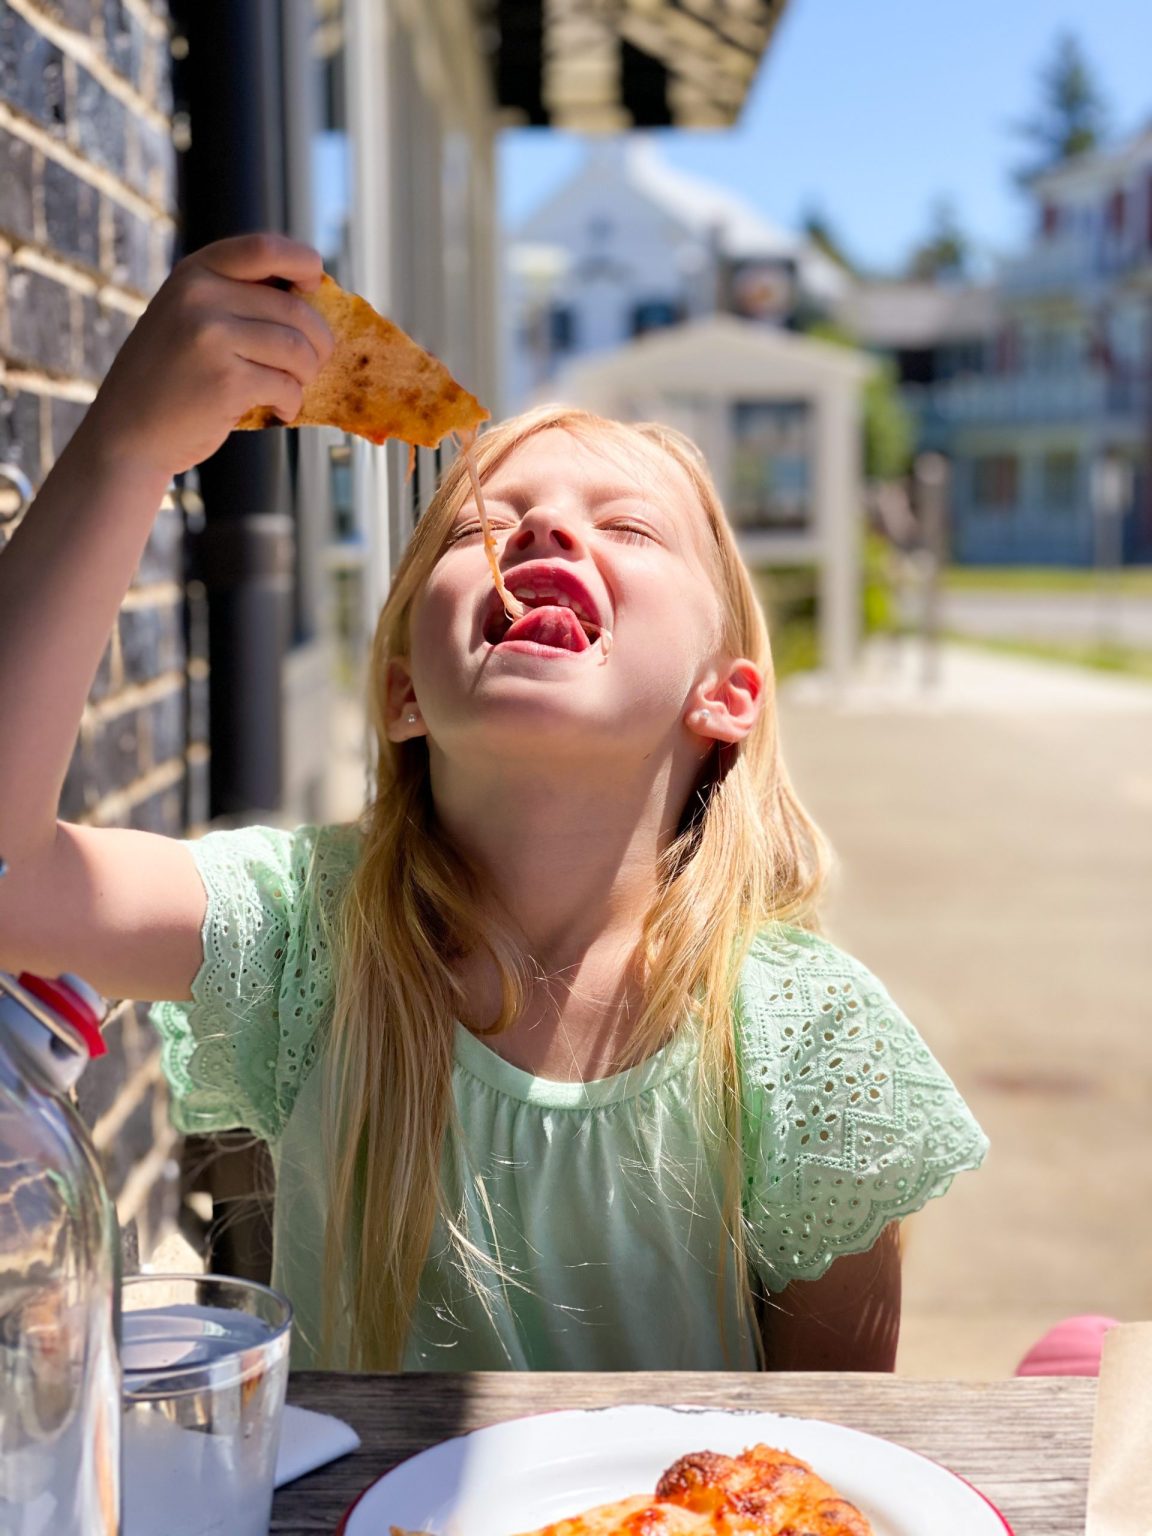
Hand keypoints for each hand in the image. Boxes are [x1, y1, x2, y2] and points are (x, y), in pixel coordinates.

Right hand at [79, 233, 335, 478]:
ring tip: (290, 389)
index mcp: (194, 273)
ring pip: (298, 350)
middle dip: (318, 343)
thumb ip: (233, 299)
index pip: (265, 248)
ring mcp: (211, 337)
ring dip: (306, 376)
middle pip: (296, 310)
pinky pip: (287, 386)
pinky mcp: (226, 381)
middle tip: (312, 364)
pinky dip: (291, 403)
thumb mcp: (187, 317)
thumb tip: (314, 294)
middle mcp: (200, 296)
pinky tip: (278, 410)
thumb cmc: (170, 378)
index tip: (313, 286)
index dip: (304, 263)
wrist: (127, 433)